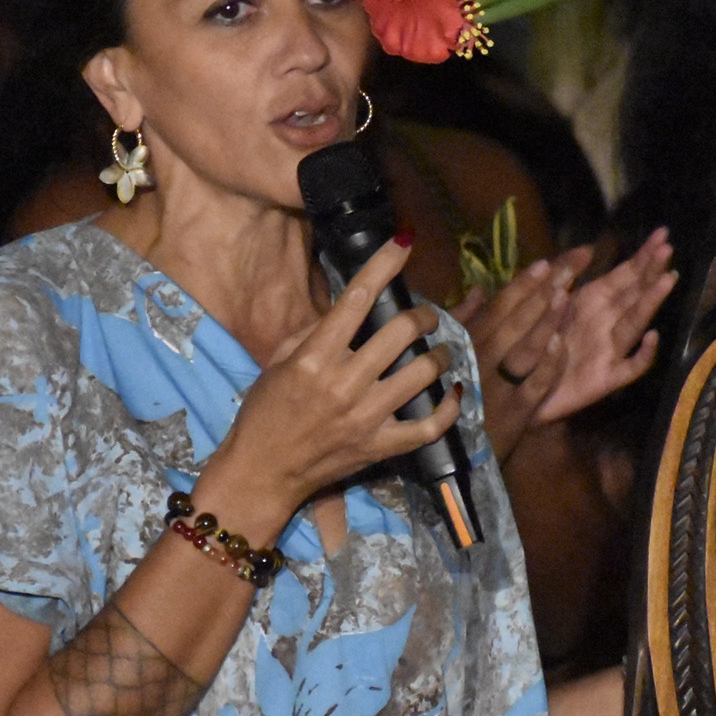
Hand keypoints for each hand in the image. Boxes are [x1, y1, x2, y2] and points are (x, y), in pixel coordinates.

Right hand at [198, 237, 458, 544]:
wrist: (262, 472)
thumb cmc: (264, 413)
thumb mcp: (278, 362)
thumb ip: (314, 332)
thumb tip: (351, 305)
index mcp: (314, 358)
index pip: (358, 298)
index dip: (385, 264)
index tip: (404, 243)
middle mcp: (344, 383)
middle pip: (401, 332)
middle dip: (423, 316)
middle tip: (427, 317)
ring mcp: (366, 418)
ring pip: (423, 372)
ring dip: (439, 354)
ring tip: (439, 350)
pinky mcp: (381, 447)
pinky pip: (430, 426)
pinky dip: (449, 407)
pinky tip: (453, 391)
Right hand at [457, 251, 574, 459]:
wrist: (447, 458)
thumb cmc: (441, 401)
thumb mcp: (443, 357)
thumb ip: (460, 323)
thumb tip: (479, 290)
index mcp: (463, 345)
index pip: (497, 309)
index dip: (522, 285)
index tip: (545, 263)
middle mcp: (478, 361)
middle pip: (515, 321)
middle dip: (544, 291)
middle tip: (572, 266)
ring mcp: (496, 388)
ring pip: (525, 349)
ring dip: (546, 321)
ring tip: (566, 295)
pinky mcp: (513, 414)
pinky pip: (534, 385)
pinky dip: (547, 365)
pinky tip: (559, 344)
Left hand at [536, 228, 673, 423]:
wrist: (521, 389)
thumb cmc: (536, 345)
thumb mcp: (545, 305)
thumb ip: (563, 277)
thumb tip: (586, 248)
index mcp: (592, 303)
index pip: (624, 275)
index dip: (642, 256)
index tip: (662, 234)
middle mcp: (606, 323)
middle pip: (634, 294)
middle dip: (651, 271)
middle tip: (668, 248)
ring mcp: (609, 351)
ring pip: (635, 323)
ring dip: (650, 302)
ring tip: (667, 280)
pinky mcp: (607, 379)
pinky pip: (631, 367)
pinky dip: (643, 354)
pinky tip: (651, 337)